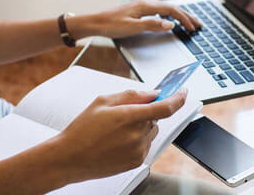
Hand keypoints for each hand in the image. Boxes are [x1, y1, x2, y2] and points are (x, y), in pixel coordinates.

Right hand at [56, 89, 186, 181]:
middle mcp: (137, 136)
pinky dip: (137, 139)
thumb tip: (152, 93)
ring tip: (117, 129)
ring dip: (142, 126)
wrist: (69, 158)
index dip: (178, 98)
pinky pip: (145, 145)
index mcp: (129, 117)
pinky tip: (117, 140)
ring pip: (151, 132)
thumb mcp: (103, 102)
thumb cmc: (82, 129)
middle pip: (156, 118)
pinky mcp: (136, 162)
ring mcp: (138, 151)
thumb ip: (131, 95)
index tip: (183, 91)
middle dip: (147, 111)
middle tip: (127, 112)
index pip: (166, 107)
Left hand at [83, 0, 201, 39]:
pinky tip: (171, 20)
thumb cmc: (111, 25)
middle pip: (171, 8)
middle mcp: (145, 4)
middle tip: (198, 25)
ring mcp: (142, 7)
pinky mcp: (138, 11)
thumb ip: (152, 25)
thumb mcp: (133, 27)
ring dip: (179, 15)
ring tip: (189, 22)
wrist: (95, 23)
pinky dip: (169, 15)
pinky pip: (159, 11)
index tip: (193, 27)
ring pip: (166, 9)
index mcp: (145, 6)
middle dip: (186, 16)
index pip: (171, 10)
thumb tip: (170, 24)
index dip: (184, 18)